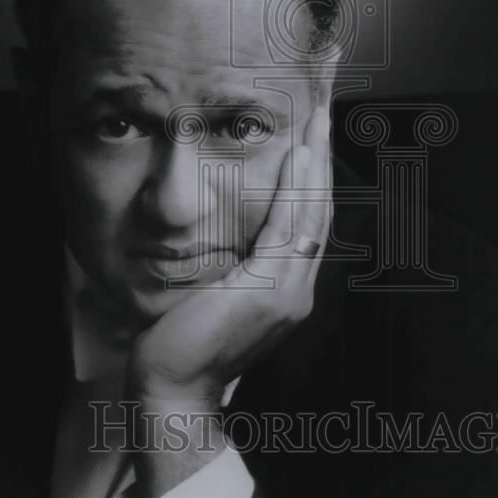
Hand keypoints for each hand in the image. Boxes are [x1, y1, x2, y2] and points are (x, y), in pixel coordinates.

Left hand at [126, 103, 331, 408]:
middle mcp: (297, 288)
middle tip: (326, 109)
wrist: (171, 388)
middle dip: (324, 157)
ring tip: (321, 118)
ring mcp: (288, 291)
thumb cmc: (182, 342)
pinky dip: (298, 188)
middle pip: (320, 210)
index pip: (308, 221)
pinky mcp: (268, 290)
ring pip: (312, 213)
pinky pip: (289, 228)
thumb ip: (234, 266)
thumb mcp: (214, 293)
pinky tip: (301, 155)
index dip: (314, 176)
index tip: (313, 134)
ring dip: (318, 161)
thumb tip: (230, 237)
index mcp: (286, 289)